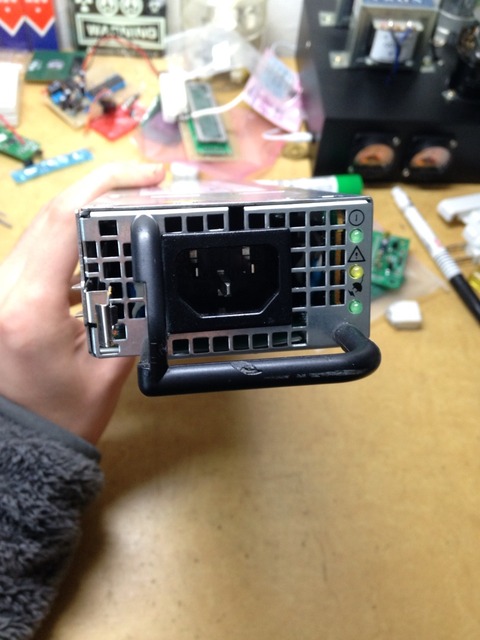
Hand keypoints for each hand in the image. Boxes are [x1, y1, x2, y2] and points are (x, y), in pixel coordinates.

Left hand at [0, 162, 164, 443]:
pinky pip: (36, 251)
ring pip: (42, 228)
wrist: (22, 444)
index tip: (149, 179)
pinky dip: (70, 239)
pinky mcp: (0, 294)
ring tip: (129, 206)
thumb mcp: (111, 366)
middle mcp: (2, 289)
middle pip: (51, 213)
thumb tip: (149, 267)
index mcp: (29, 306)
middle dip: (100, 189)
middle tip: (147, 183)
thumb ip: (133, 312)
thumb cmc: (64, 415)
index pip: (65, 221)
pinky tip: (100, 245)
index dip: (109, 186)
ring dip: (86, 211)